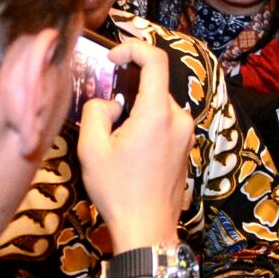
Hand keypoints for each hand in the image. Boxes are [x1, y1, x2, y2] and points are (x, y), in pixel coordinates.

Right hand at [77, 39, 193, 252]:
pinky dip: (146, 125)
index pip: (156, 60)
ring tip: (116, 141)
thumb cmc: (118, 190)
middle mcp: (179, 118)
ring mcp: (186, 134)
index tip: (113, 58)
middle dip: (127, 92)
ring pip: (158, 106)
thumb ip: (96, 112)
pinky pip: (165, 123)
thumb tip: (110, 103)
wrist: (147, 229)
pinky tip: (130, 152)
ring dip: (136, 112)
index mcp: (158, 113)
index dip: (133, 48)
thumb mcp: (92, 149)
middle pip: (154, 86)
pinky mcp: (186, 147)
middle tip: (105, 117)